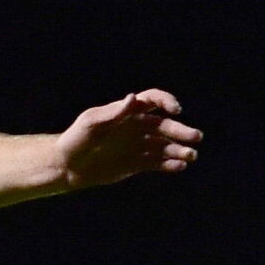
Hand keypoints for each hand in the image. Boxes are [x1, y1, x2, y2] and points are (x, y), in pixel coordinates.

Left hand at [58, 89, 202, 188]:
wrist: (67, 165)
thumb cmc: (76, 140)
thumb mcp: (91, 123)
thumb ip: (114, 112)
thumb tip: (133, 97)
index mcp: (127, 112)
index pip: (153, 101)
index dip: (167, 102)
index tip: (175, 111)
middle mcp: (136, 127)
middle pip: (165, 126)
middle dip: (181, 131)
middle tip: (196, 137)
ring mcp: (137, 145)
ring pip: (164, 146)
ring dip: (179, 150)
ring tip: (191, 156)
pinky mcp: (136, 163)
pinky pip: (157, 163)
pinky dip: (169, 165)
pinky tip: (180, 167)